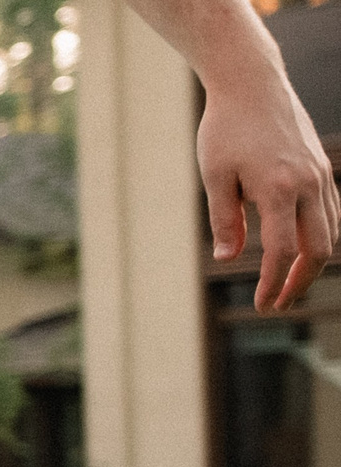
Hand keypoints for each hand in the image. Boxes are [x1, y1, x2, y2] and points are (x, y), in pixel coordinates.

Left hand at [198, 71, 338, 309]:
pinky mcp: (322, 167)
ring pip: (331, 230)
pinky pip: (331, 211)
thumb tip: (228, 259)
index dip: (273, 283)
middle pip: (318, 247)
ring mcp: (320, 174)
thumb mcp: (214, 177)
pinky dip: (321, 236)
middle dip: (299, 281)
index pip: (283, 251)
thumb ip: (224, 221)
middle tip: (276, 304)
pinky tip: (301, 249)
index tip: (262, 306)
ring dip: (313, 261)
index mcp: (279, 189)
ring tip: (287, 283)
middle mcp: (308, 183)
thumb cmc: (224, 130)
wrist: (252, 84)